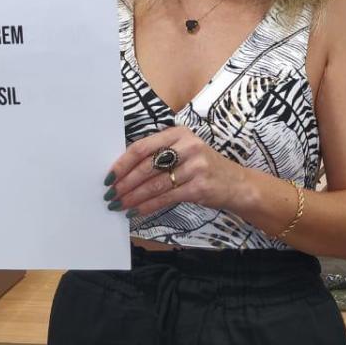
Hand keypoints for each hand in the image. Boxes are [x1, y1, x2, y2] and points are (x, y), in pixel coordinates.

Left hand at [104, 126, 244, 217]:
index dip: (122, 163)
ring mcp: (195, 166)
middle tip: (111, 194)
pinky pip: (166, 198)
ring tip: (120, 205)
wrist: (236, 184)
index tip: (109, 176)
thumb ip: (159, 155)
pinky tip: (137, 211)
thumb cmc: (203, 167)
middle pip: (146, 166)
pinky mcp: (199, 187)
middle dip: (125, 183)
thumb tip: (124, 172)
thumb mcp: (184, 152)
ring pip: (154, 184)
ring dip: (133, 197)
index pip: (142, 147)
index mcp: (178, 133)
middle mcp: (187, 146)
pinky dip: (148, 206)